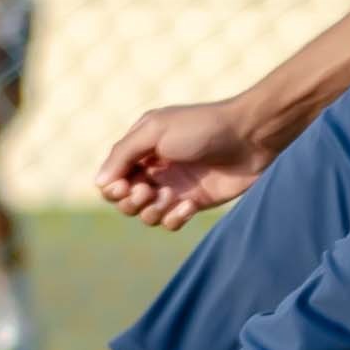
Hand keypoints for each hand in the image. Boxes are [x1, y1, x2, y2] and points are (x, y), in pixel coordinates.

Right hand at [97, 95, 274, 229]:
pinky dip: (175, 218)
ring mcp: (173, 188)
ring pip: (145, 215)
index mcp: (141, 147)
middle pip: (123, 200)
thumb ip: (123, 154)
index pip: (111, 177)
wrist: (250, 137)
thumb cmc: (203, 127)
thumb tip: (99, 183)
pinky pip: (170, 222)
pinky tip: (190, 205)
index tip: (126, 184)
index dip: (113, 187)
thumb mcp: (156, 131)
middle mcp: (154, 169)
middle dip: (131, 201)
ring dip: (153, 211)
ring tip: (172, 196)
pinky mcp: (193, 203)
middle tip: (149, 190)